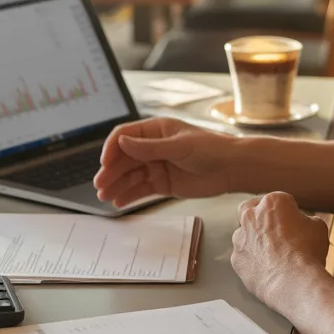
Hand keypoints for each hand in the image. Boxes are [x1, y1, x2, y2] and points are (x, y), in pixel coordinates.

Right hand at [94, 118, 237, 206]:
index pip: (125, 136)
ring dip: (117, 185)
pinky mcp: (163, 183)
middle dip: (111, 171)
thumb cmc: (211, 149)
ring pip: (131, 175)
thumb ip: (149, 147)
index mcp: (156, 130)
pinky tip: (119, 202)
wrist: (233, 169)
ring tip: (105, 197)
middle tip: (100, 185)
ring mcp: (157, 165)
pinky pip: (142, 189)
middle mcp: (153, 147)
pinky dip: (129, 195)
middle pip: (124, 158)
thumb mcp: (179, 146)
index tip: (104, 163)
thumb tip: (121, 143)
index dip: (112, 149)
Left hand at [231, 192, 330, 308]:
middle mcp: (251, 216)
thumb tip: (304, 224)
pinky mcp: (236, 259)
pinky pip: (243, 256)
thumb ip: (306, 221)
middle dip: (259, 216)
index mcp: (273, 202)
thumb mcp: (318, 228)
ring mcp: (240, 238)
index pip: (279, 200)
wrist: (295, 282)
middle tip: (274, 228)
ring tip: (270, 253)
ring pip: (243, 233)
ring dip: (253, 239)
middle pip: (250, 209)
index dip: (288, 211)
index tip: (293, 220)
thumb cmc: (308, 253)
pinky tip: (266, 268)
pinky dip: (252, 260)